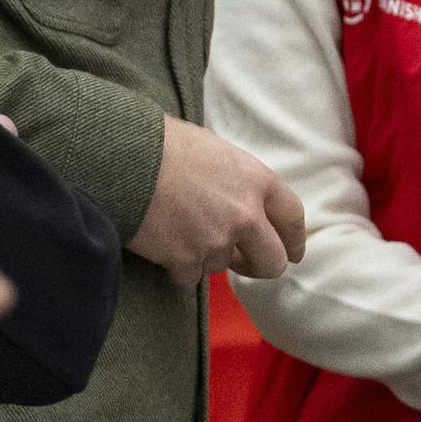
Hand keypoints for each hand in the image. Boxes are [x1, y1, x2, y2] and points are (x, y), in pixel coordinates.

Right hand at [127, 117, 306, 279]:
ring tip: (181, 227)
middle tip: (246, 264)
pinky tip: (164, 244)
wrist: (127, 158)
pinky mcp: (186, 260)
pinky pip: (190, 277)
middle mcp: (246, 216)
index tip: (292, 254)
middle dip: (261, 266)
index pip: (293, 219)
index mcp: (258, 182)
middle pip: (272, 261)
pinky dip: (178, 267)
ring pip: (222, 266)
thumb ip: (240, 183)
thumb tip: (245, 205)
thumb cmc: (167, 145)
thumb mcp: (218, 152)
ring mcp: (216, 241)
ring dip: (206, 256)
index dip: (294, 241)